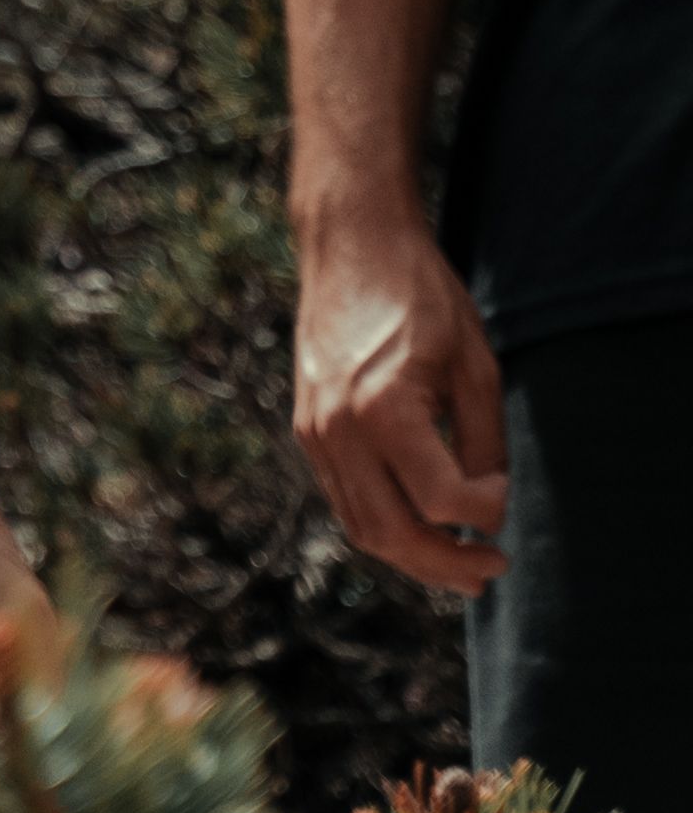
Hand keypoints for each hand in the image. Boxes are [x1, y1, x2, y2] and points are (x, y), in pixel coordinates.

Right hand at [295, 212, 507, 591]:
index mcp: (382, 407)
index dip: (486, 511)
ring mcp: (314, 430)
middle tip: (491, 571)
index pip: (441, 501)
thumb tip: (485, 508)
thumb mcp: (474, 364)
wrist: (351, 240)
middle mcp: (337, 428)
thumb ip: (483, 441)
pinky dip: (384, 524)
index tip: (504, 490)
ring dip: (413, 558)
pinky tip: (420, 525)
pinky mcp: (307, 427)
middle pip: (393, 534)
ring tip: (459, 566)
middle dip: (447, 565)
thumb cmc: (421, 293)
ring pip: (361, 527)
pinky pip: (344, 499)